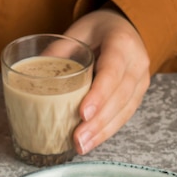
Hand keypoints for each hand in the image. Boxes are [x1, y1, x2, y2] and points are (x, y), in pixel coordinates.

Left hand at [64, 8, 150, 154]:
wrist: (127, 29)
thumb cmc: (100, 30)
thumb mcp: (79, 30)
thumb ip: (60, 49)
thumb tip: (36, 70)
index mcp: (122, 44)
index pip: (112, 72)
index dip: (99, 95)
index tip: (83, 113)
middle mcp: (137, 64)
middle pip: (119, 98)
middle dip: (98, 123)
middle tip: (77, 139)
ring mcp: (140, 82)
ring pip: (124, 112)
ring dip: (102, 133)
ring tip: (81, 147)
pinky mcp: (137, 96)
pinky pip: (124, 117)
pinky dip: (106, 132)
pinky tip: (91, 142)